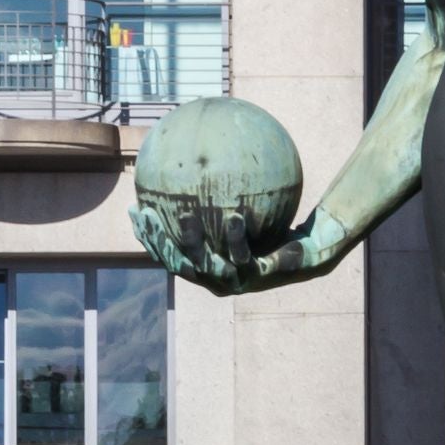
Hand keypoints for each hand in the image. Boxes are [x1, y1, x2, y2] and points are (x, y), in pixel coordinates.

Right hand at [129, 198, 350, 300]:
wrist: (311, 250)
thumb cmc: (272, 230)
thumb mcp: (239, 208)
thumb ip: (215, 196)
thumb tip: (194, 161)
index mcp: (206, 268)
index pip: (168, 255)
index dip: (148, 236)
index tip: (133, 210)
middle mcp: (217, 280)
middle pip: (178, 265)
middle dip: (160, 241)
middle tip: (147, 214)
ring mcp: (239, 282)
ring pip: (207, 266)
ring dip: (193, 241)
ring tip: (183, 216)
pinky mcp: (262, 277)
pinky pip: (245, 257)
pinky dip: (236, 238)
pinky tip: (233, 216)